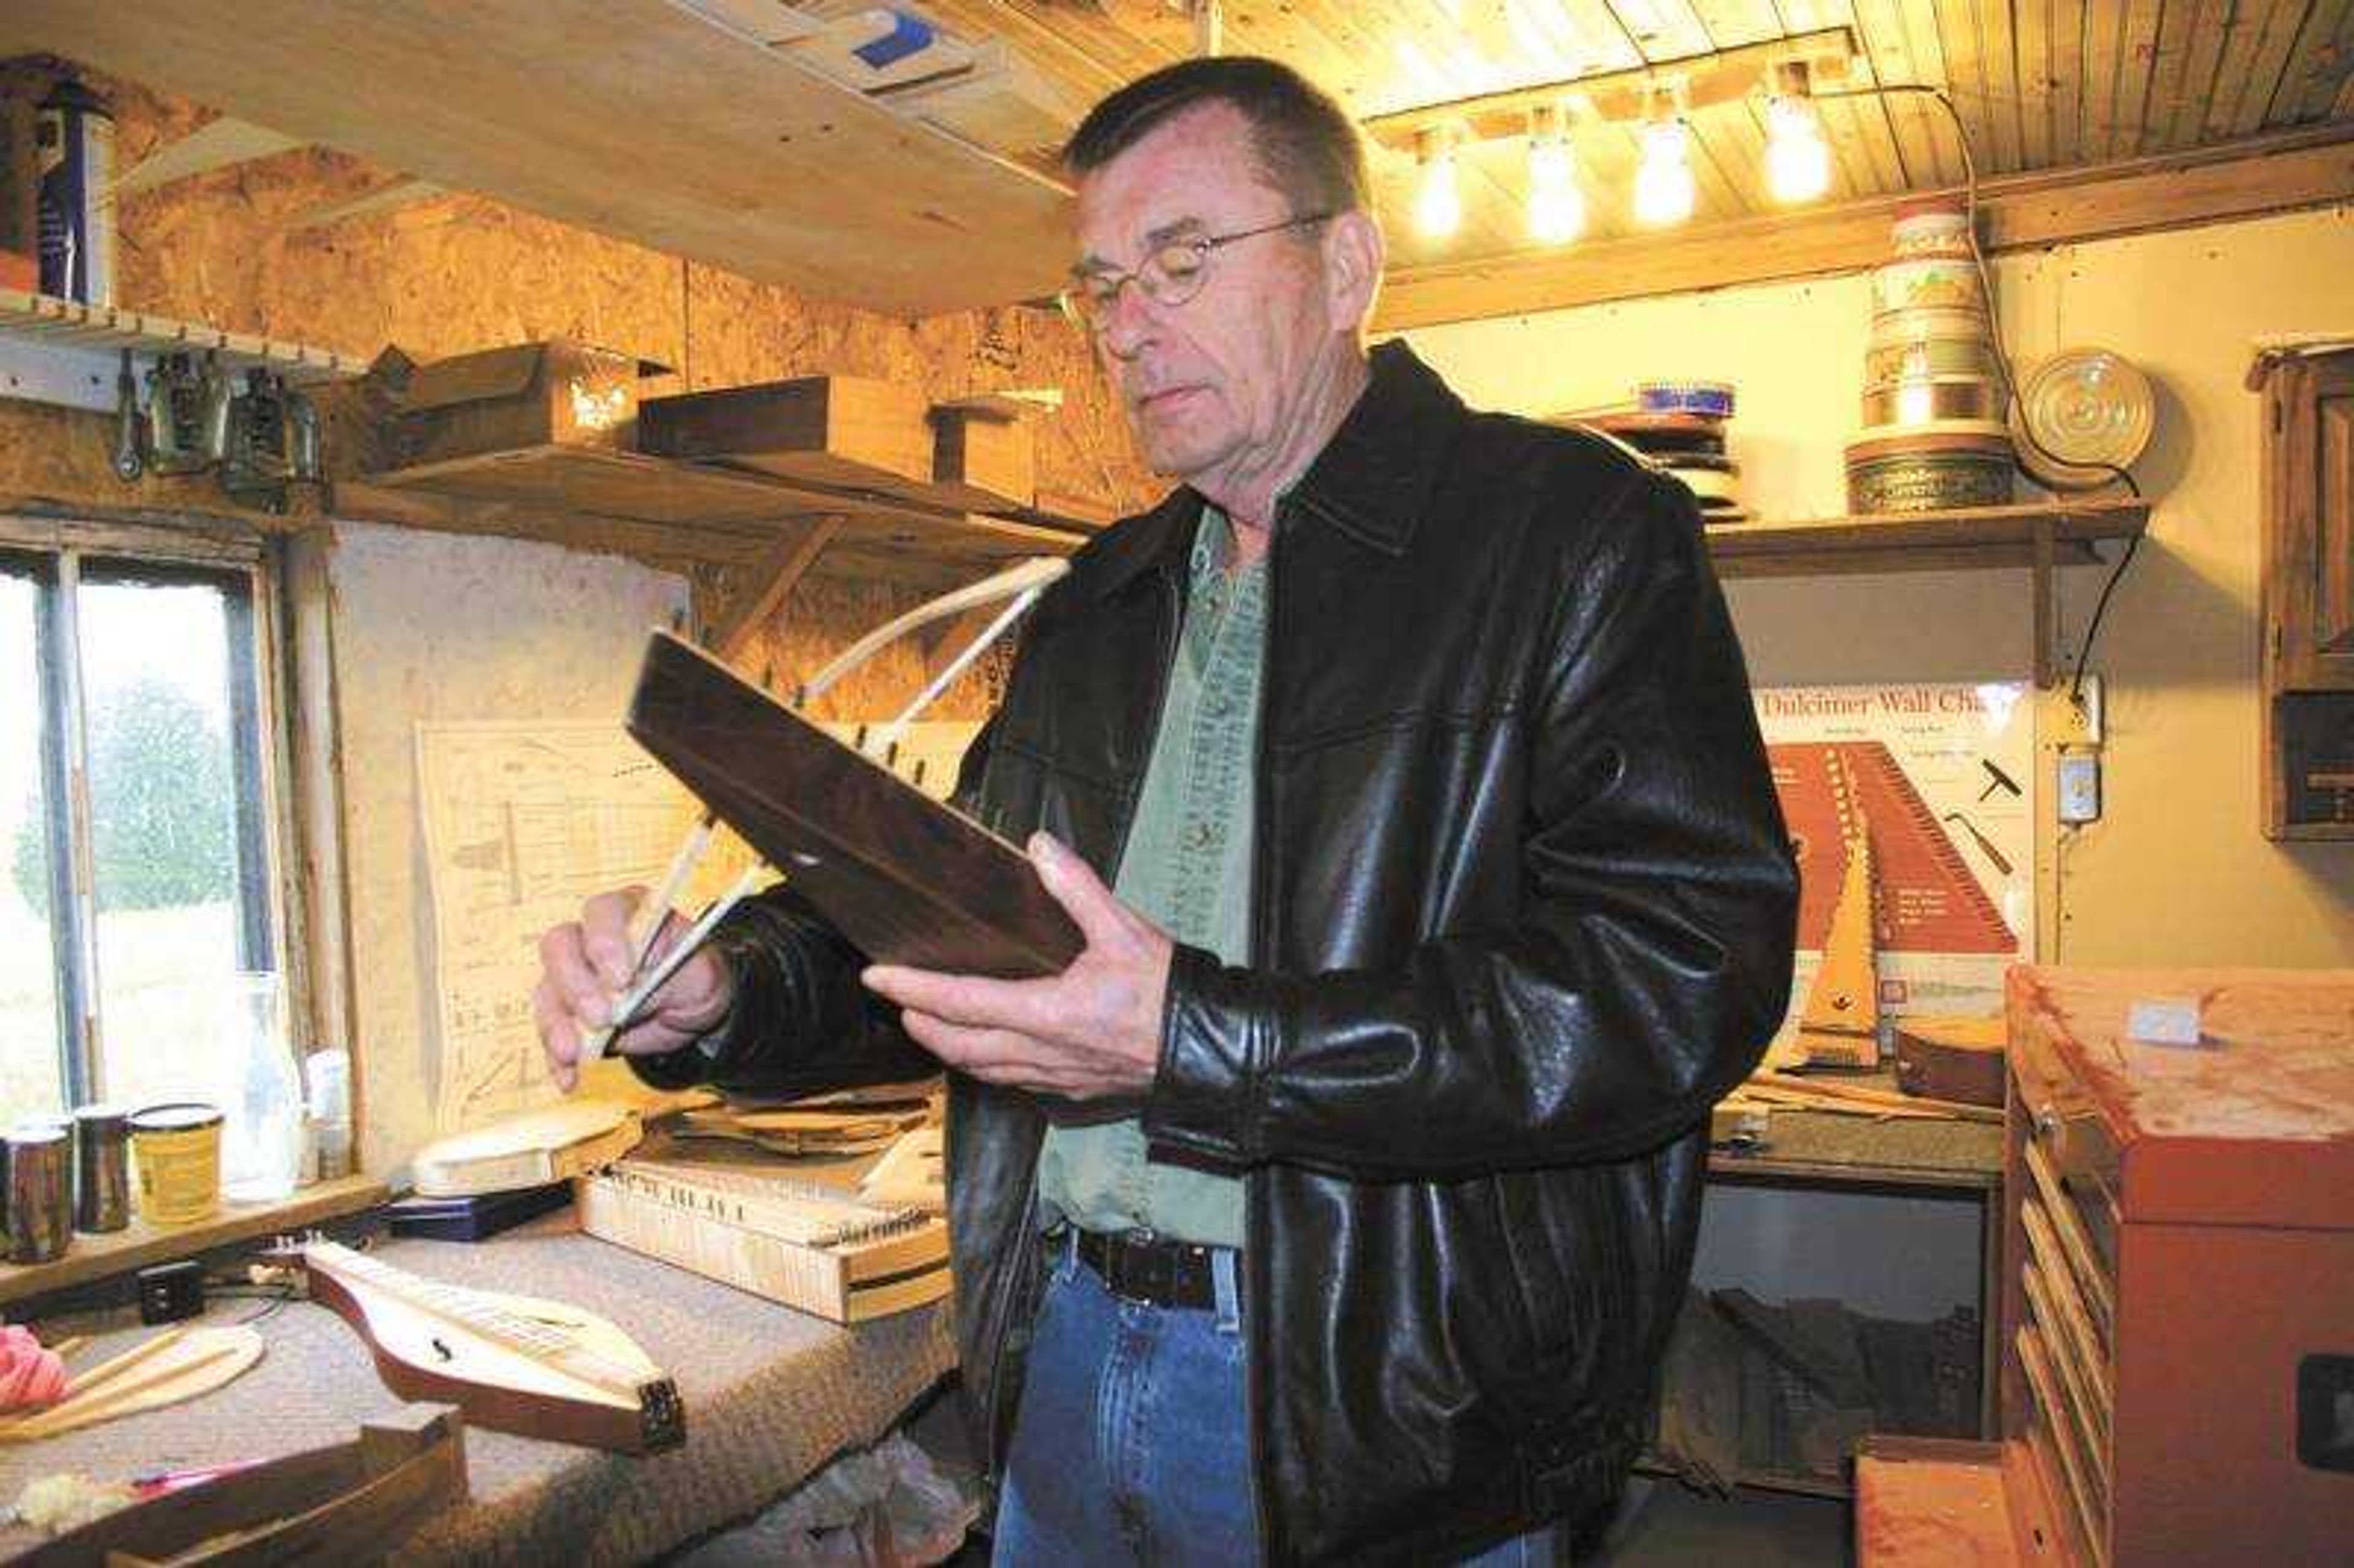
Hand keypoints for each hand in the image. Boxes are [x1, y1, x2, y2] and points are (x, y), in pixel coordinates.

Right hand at [533, 886, 734, 1091]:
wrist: (691, 1006)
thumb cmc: (695, 975)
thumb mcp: (699, 971)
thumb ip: (665, 975)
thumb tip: (627, 994)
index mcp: (628, 912)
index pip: (603, 912)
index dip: (605, 942)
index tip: (621, 979)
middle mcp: (590, 936)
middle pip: (560, 947)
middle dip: (576, 985)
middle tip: (600, 1018)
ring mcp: (572, 974)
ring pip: (548, 991)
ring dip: (556, 1025)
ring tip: (573, 1054)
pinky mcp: (566, 1011)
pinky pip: (552, 1031)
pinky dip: (556, 1057)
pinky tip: (568, 1077)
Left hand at [862, 832, 1171, 1099]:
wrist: (1209, 1048)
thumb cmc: (1169, 994)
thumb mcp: (1124, 930)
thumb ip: (1078, 888)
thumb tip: (1042, 848)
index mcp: (1048, 1013)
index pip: (961, 1002)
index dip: (914, 988)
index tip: (879, 976)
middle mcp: (1043, 1052)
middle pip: (959, 1046)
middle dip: (921, 1023)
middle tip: (898, 1000)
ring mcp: (1056, 1077)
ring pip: (983, 1070)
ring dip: (949, 1048)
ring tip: (930, 1025)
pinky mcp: (1072, 1089)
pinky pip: (1013, 1082)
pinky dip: (987, 1066)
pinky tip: (988, 1052)